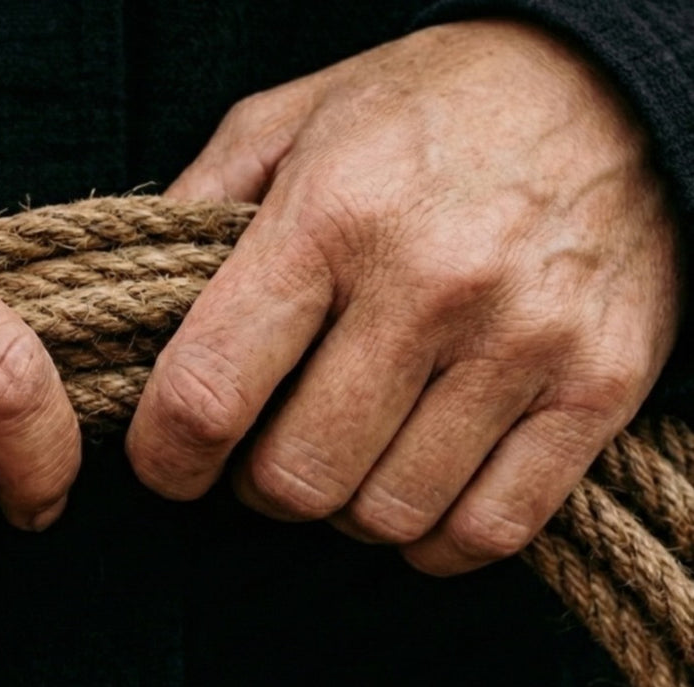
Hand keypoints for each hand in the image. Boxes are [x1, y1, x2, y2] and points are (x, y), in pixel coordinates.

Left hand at [127, 20, 679, 573]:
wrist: (611, 86)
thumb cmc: (427, 109)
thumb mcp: (290, 119)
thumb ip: (198, 208)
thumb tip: (135, 310)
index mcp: (330, 217)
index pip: (209, 391)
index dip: (166, 457)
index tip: (167, 463)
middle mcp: (429, 284)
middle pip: (297, 476)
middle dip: (257, 486)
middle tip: (265, 450)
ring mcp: (523, 341)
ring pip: (388, 514)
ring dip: (346, 511)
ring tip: (347, 457)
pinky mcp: (599, 386)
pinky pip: (491, 528)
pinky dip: (436, 540)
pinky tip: (417, 492)